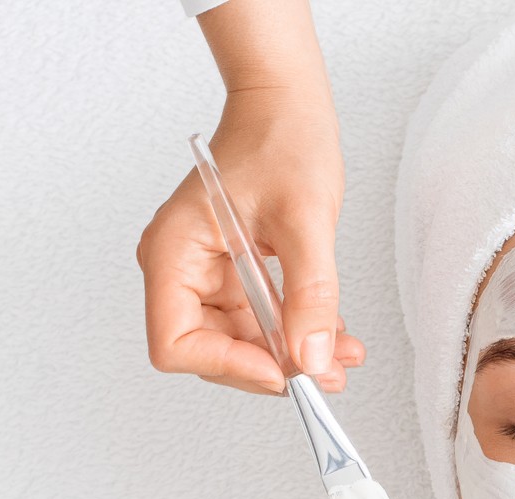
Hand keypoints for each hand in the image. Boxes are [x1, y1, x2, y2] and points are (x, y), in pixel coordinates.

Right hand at [137, 87, 362, 396]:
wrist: (287, 109)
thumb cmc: (282, 141)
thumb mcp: (305, 219)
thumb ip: (310, 293)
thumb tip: (312, 358)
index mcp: (173, 252)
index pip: (175, 342)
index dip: (227, 365)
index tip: (280, 370)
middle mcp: (181, 270)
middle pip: (210, 352)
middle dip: (269, 367)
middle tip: (324, 373)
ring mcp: (207, 277)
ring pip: (241, 345)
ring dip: (292, 358)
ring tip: (341, 359)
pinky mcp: (234, 279)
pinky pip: (261, 325)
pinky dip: (296, 336)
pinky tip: (333, 338)